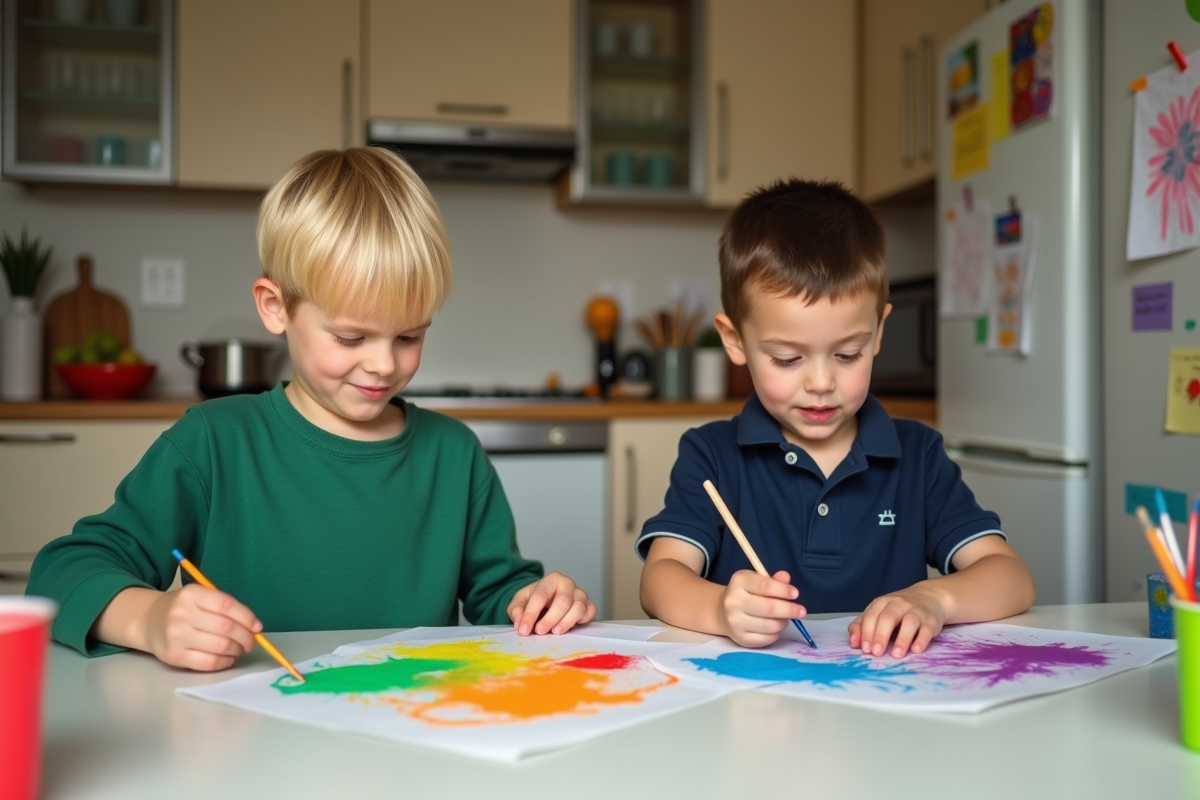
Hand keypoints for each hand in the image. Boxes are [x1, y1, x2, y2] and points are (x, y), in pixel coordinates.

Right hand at [143, 584, 262, 670]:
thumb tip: (254, 628)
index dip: (246, 617)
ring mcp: (177, 636)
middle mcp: (181, 614)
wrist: (149, 621)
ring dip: (237, 650)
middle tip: (250, 641)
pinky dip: (225, 662)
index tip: (257, 627)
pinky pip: (209, 662)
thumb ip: (224, 608)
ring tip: (239, 648)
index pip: (226, 605)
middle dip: (245, 637)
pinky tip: (228, 657)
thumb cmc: (183, 609)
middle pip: (226, 627)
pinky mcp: (175, 656)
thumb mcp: (199, 597)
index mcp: (191, 594)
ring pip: (220, 646)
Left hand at [508, 572, 596, 634]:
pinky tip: (570, 627)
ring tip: (555, 632)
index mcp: (551, 579)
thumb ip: (516, 610)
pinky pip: (590, 612)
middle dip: (550, 619)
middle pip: (563, 602)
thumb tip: (520, 623)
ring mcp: (580, 594)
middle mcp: (568, 584)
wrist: (547, 599)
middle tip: (539, 632)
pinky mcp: (588, 605)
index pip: (540, 596)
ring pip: (578, 608)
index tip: (523, 630)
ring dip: (566, 623)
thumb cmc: (534, 599)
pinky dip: (582, 621)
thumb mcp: (520, 601)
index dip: (531, 614)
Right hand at [717, 569, 805, 647]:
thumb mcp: (757, 580)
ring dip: (783, 622)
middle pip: (768, 608)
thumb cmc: (746, 593)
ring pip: (769, 626)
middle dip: (789, 610)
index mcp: (739, 582)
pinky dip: (776, 634)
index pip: (764, 585)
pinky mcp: (739, 638)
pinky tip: (775, 628)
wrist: (722, 611)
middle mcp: (733, 601)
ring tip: (785, 618)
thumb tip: (786, 578)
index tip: (795, 594)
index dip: (783, 590)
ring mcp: (735, 621)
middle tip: (801, 611)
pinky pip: (766, 639)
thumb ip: (773, 580)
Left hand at [848, 584, 945, 657]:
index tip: (864, 649)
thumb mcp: (878, 612)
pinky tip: (916, 650)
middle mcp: (898, 604)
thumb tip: (853, 642)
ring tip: (896, 655)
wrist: (929, 597)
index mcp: (882, 602)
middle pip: (888, 618)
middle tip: (876, 653)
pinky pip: (926, 629)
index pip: (871, 616)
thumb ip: (863, 625)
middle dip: (880, 636)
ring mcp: (916, 610)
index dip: (866, 632)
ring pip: (909, 623)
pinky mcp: (930, 619)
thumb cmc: (899, 609)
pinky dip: (921, 640)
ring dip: (902, 640)